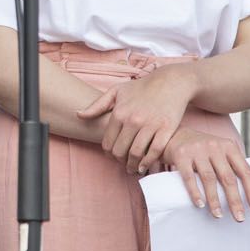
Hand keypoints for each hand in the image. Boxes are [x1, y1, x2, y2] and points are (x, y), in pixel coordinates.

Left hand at [78, 65, 193, 173]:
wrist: (171, 82)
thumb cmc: (142, 87)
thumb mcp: (117, 91)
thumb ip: (97, 105)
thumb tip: (78, 115)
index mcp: (119, 113)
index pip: (108, 143)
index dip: (109, 154)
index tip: (113, 157)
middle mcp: (133, 120)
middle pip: (120, 151)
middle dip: (120, 161)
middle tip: (123, 165)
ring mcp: (150, 125)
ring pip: (136, 154)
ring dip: (132, 165)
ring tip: (133, 168)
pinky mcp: (166, 129)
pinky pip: (154, 151)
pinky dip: (148, 162)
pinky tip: (145, 166)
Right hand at [162, 125, 249, 221]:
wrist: (176, 135)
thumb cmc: (203, 149)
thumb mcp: (220, 150)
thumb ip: (232, 165)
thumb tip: (246, 193)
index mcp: (229, 147)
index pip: (245, 171)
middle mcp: (215, 146)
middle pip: (228, 177)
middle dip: (234, 200)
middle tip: (239, 218)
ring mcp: (198, 150)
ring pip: (209, 179)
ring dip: (215, 200)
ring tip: (218, 215)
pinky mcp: (182, 155)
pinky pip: (189, 177)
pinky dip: (195, 192)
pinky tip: (200, 204)